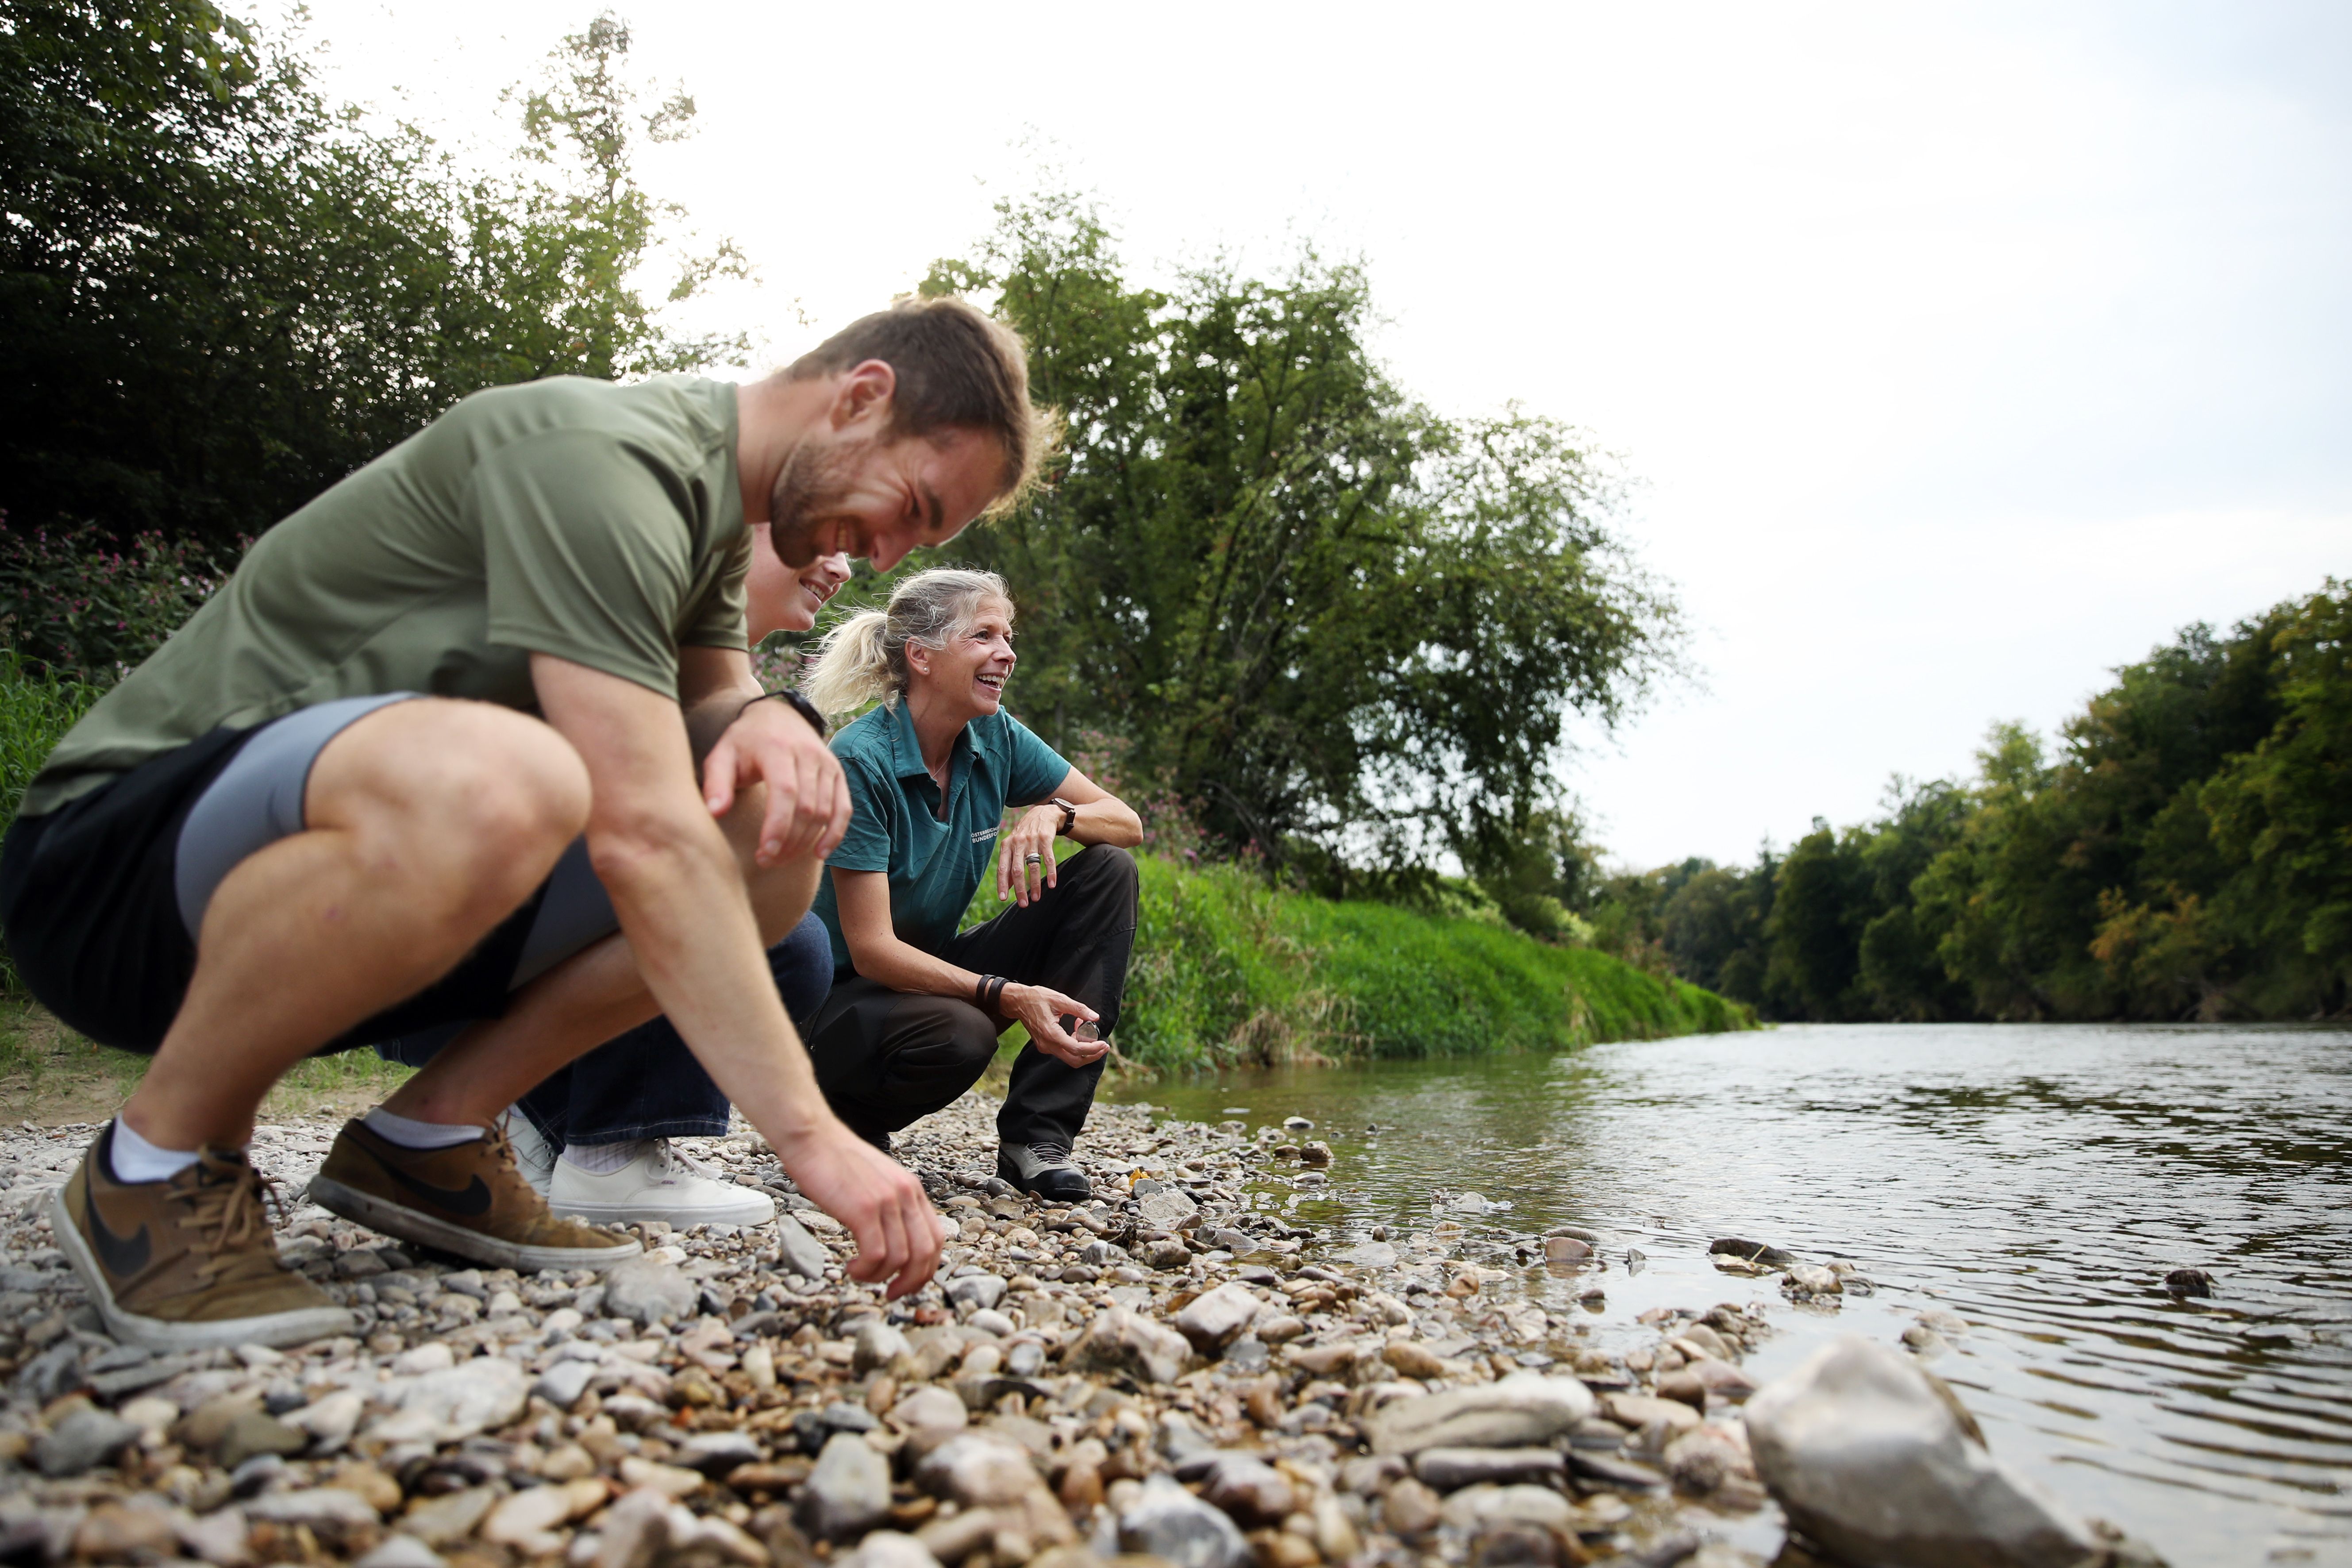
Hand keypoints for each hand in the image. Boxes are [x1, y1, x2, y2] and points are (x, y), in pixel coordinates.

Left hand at [703, 698, 849, 865]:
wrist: (776, 715)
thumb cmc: (745, 742)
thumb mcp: (722, 756)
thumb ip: (716, 783)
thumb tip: (715, 812)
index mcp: (777, 749)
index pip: (785, 792)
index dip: (777, 826)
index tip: (764, 853)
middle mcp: (808, 754)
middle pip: (807, 807)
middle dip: (788, 841)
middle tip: (767, 860)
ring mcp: (827, 763)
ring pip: (824, 811)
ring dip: (805, 842)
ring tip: (782, 858)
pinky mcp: (837, 773)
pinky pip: (843, 808)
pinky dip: (835, 833)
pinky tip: (819, 854)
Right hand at [775, 1119, 941, 1298]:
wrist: (813, 1138)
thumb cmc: (836, 1162)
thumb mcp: (877, 1182)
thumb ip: (890, 1207)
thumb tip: (893, 1242)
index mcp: (912, 1190)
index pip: (936, 1238)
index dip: (926, 1269)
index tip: (908, 1283)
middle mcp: (906, 1195)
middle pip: (925, 1253)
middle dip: (911, 1282)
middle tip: (891, 1293)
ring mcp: (887, 1201)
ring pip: (901, 1258)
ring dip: (880, 1277)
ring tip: (861, 1274)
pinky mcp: (864, 1209)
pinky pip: (876, 1254)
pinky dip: (866, 1270)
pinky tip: (852, 1268)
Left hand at [995, 803, 1063, 905]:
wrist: (1042, 814)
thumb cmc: (1025, 835)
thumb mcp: (1013, 846)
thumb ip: (1009, 865)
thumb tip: (1006, 887)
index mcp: (1006, 846)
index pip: (1002, 868)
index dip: (1002, 884)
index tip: (1003, 899)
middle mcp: (1017, 842)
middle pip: (1017, 870)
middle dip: (1020, 889)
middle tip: (1023, 904)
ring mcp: (1032, 840)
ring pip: (1032, 866)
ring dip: (1035, 885)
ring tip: (1037, 898)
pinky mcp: (1046, 839)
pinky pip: (1048, 859)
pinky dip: (1051, 873)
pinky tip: (1052, 884)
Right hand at [1001, 981, 1106, 1068]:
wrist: (1017, 1002)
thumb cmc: (1036, 998)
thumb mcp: (1059, 999)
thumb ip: (1079, 1009)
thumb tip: (1095, 1017)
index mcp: (1051, 1034)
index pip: (1077, 1049)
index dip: (1093, 1049)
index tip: (1104, 1044)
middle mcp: (1048, 1045)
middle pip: (1075, 1060)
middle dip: (1092, 1055)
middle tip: (1104, 1046)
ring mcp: (1045, 1047)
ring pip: (1070, 1057)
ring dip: (1083, 1048)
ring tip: (1087, 1029)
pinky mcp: (1045, 1045)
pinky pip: (1063, 1051)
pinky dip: (1074, 1043)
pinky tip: (1075, 1027)